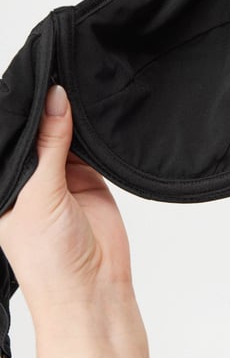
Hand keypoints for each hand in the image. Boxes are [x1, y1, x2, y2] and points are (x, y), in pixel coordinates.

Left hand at [0, 84, 132, 322]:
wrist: (93, 288)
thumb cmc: (48, 258)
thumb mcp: (39, 194)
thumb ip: (49, 145)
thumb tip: (55, 97)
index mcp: (2, 183)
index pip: (7, 136)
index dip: (17, 110)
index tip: (28, 76)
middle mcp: (27, 177)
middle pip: (33, 130)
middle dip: (42, 107)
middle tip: (50, 69)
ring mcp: (57, 175)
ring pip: (60, 131)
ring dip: (66, 113)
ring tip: (70, 79)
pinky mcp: (86, 175)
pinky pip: (86, 142)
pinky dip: (89, 126)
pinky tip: (88, 104)